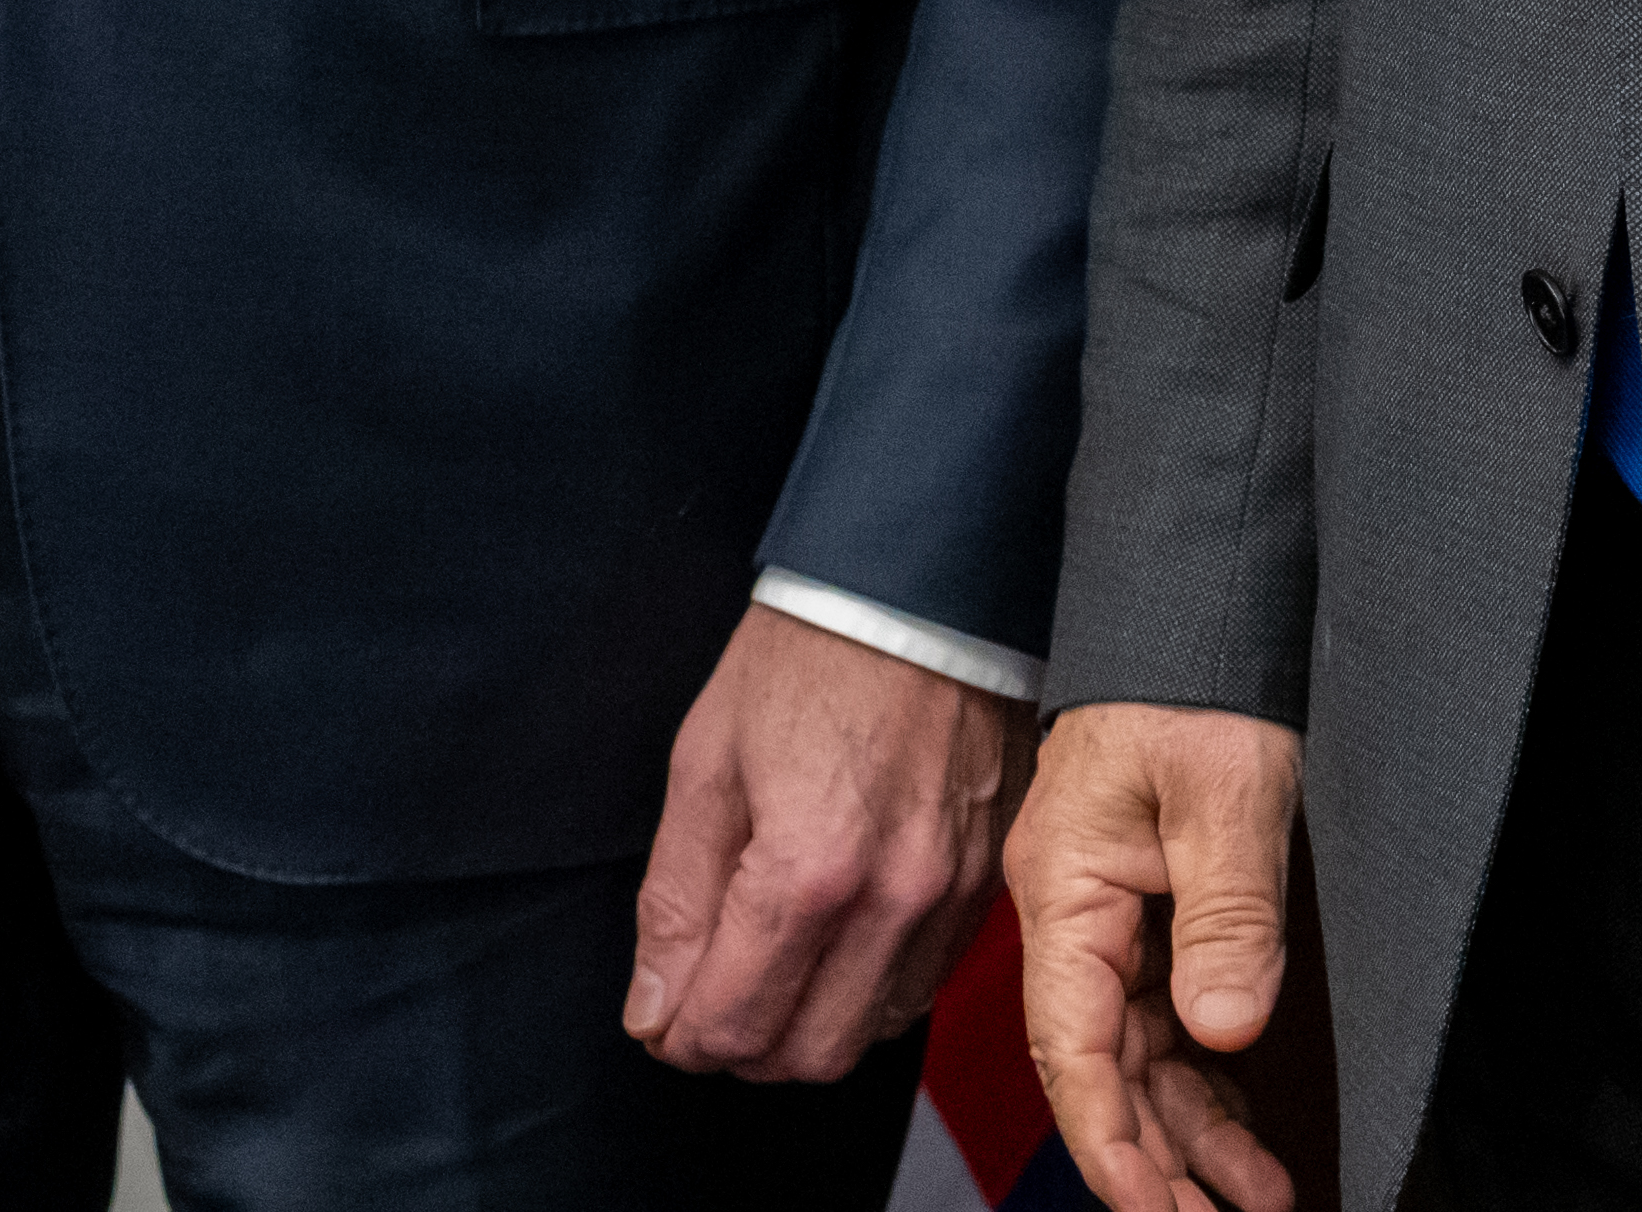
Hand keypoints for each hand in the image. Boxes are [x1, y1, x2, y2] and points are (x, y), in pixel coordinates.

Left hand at [626, 604, 1024, 1076]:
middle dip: (741, 1048)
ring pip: (871, 1031)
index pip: (735, 1021)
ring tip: (769, 970)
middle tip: (707, 1003)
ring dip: (808, 1028)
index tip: (663, 1019)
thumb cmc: (810, 655)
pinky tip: (834, 943)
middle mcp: (893, 897)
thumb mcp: (707, 763)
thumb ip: (676, 898)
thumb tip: (655, 1002)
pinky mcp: (986, 881)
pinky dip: (870, 990)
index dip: (681, 1038)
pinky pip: (924, 983)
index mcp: (809, 868)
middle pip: (807, 1053)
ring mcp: (950, 893)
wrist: (919, 588)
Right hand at [1009, 698, 1309, 1211]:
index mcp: (1067, 888)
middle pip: (1104, 1065)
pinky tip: (1243, 1122)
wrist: (1199, 601)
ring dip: (1192, 1126)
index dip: (1111, 1142)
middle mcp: (1077, 910)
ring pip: (1141, 1048)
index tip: (1157, 1209)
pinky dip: (1204, 1071)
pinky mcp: (1152, 899)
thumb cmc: (1195, 673)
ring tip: (1254, 1196)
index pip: (1071, 1049)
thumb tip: (1224, 1029)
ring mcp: (1113, 908)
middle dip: (1158, 1157)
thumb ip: (1227, 917)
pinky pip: (1168, 1010)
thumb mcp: (1225, 795)